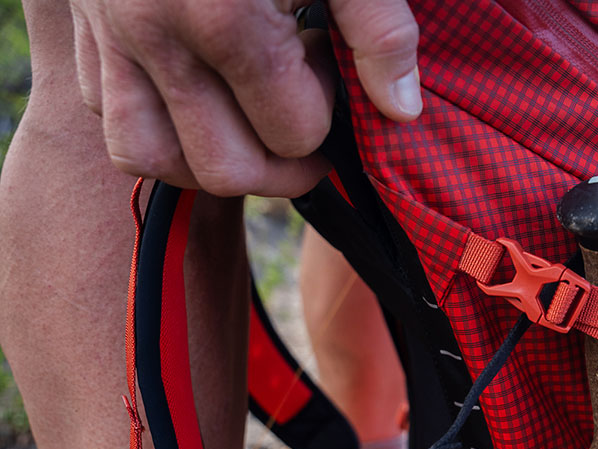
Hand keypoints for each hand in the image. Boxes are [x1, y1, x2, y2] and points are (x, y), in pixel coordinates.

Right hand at [69, 0, 421, 196]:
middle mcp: (157, 39)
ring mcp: (112, 38)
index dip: (326, 114)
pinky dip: (153, 126)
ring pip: (150, 157)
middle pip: (225, 168)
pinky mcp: (83, 31)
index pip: (292, 134)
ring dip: (208, 159)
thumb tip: (401, 110)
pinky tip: (196, 95)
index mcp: (225, 20)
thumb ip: (378, 27)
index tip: (327, 69)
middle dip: (279, 160)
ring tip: (248, 125)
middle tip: (300, 116)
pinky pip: (106, 117)